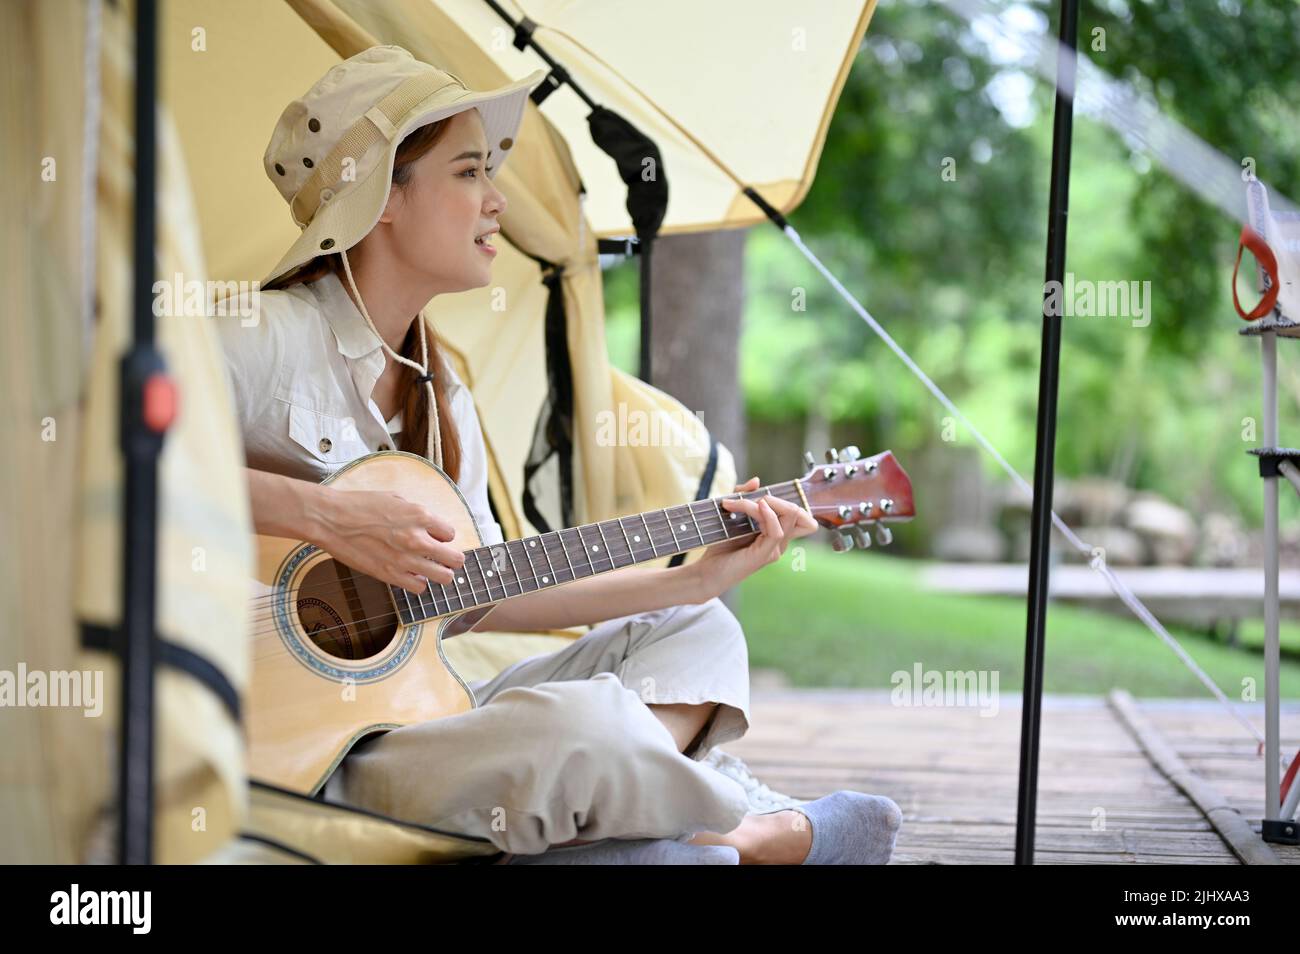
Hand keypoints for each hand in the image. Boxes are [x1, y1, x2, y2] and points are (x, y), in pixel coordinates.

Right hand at [311, 487, 466, 594]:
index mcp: (420, 516)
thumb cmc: (360, 505)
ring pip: (443, 577)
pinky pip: (418, 587)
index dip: (444, 536)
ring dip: (439, 573)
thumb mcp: (395, 498)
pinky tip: (410, 574)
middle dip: (452, 559)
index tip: (436, 537)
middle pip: (455, 559)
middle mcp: (417, 539)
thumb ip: (416, 514)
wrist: (331, 519)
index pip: (450, 534)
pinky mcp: (390, 575)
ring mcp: (405, 560)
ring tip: (431, 569)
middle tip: (444, 558)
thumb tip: (428, 525)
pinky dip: (418, 582)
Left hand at [686, 476, 818, 600]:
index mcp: (776, 535)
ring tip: (737, 503)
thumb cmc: (719, 547)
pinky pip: (777, 531)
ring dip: (762, 502)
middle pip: (800, 514)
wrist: (706, 572)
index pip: (803, 517)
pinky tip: (755, 507)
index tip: (761, 496)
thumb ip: (743, 496)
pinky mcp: (764, 555)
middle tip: (750, 499)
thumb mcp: (731, 515)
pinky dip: (767, 515)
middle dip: (778, 498)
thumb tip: (757, 480)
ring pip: (788, 517)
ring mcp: (773, 550)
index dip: (789, 501)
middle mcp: (779, 543)